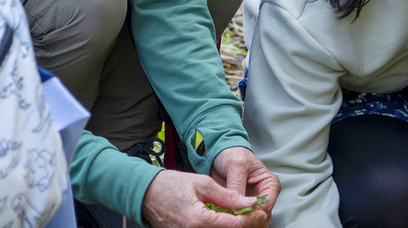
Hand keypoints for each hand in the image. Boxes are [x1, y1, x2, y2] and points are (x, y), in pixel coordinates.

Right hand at [141, 168, 270, 227]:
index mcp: (199, 220)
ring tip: (243, 216)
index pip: (235, 225)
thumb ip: (228, 196)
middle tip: (256, 215)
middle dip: (247, 225)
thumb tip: (250, 203)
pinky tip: (228, 220)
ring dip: (236, 227)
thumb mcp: (202, 183)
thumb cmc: (172, 185)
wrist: (146, 194)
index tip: (261, 210)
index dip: (252, 218)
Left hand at [210, 146, 280, 216]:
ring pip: (251, 221)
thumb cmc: (233, 154)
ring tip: (227, 220)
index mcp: (270, 184)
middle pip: (260, 217)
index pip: (266, 207)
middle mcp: (264, 196)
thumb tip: (237, 206)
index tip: (237, 216)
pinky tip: (225, 220)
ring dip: (240, 223)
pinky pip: (240, 219)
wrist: (220, 153)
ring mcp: (252, 203)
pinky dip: (233, 221)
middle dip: (246, 221)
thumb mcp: (236, 166)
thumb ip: (237, 186)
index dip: (252, 214)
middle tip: (231, 221)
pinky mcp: (241, 207)